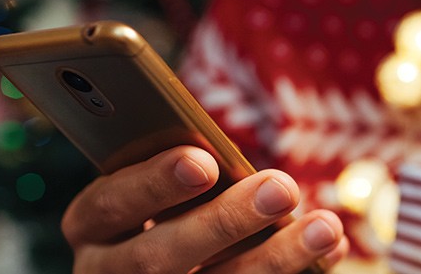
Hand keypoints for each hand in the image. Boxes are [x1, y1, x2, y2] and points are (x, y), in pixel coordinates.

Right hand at [62, 146, 347, 272]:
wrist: (166, 267)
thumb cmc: (170, 205)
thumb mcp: (163, 185)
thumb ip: (184, 169)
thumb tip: (234, 158)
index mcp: (92, 224)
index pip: (109, 204)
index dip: (153, 183)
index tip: (203, 162)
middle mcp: (108, 271)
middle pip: (159, 257)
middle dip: (225, 222)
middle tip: (282, 188)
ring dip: (274, 258)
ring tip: (324, 226)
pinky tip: (328, 251)